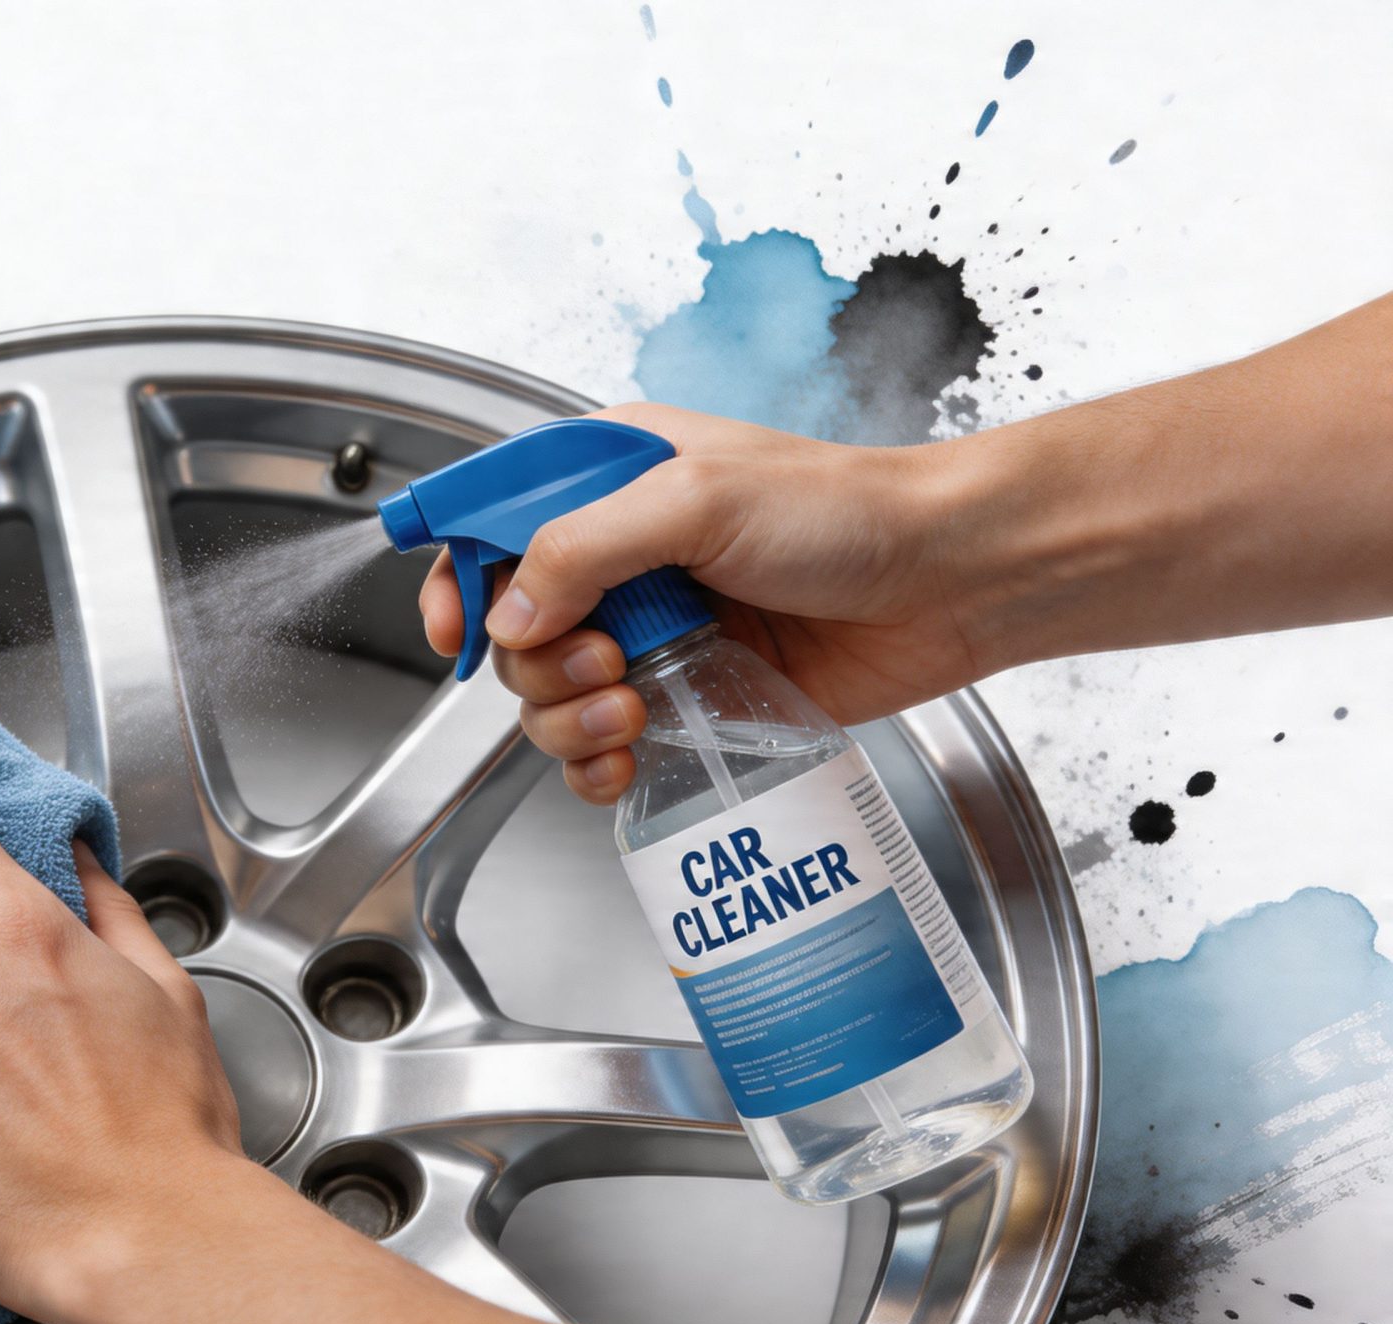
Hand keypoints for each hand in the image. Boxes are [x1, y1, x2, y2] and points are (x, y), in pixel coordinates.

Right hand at [420, 403, 992, 804]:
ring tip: (632, 710)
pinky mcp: (686, 691)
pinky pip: (601, 743)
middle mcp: (621, 553)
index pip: (490, 520)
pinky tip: (627, 758)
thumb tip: (510, 612)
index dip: (458, 575)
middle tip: (606, 662)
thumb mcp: (697, 499)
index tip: (454, 629)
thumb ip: (584, 547)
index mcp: (610, 478)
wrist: (951, 583)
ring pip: (549, 694)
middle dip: (540, 663)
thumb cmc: (848, 513)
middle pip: (511, 626)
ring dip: (570, 719)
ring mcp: (652, 626)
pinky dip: (597, 762)